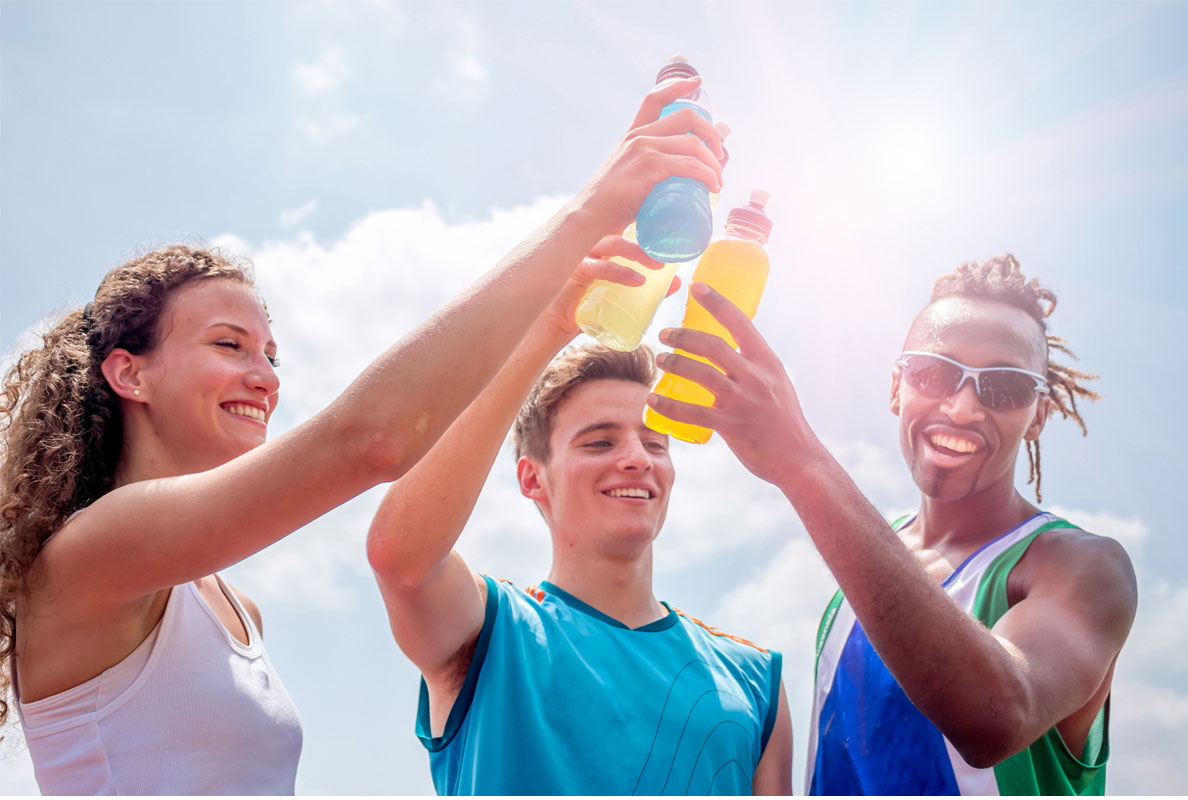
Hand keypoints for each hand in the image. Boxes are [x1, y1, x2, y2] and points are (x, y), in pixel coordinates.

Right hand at [539, 235, 679, 339]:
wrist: (556, 324)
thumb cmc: (589, 305)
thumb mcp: (624, 294)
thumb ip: (649, 288)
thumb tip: (677, 282)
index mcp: (604, 244)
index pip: (628, 225)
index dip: (648, 223)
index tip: (673, 229)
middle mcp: (593, 244)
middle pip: (623, 229)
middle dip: (648, 236)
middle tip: (669, 248)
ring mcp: (582, 254)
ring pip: (612, 243)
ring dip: (637, 252)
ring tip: (657, 265)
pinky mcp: (574, 270)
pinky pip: (599, 266)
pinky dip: (619, 272)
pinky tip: (637, 280)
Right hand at [574, 77, 726, 235]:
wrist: (589, 216)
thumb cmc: (610, 205)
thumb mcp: (628, 178)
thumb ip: (647, 173)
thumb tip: (674, 182)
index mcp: (633, 136)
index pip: (654, 100)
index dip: (677, 86)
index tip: (697, 83)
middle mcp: (639, 137)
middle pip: (686, 117)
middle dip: (711, 133)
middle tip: (719, 157)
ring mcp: (644, 149)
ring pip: (693, 143)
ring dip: (714, 162)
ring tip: (717, 182)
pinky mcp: (649, 166)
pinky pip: (690, 164)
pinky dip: (707, 174)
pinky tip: (712, 186)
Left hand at [646, 282, 815, 486]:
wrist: (798, 459)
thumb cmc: (783, 420)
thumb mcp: (777, 383)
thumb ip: (754, 366)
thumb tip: (728, 349)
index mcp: (768, 361)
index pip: (741, 322)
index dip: (717, 302)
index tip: (696, 287)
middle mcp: (757, 377)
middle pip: (714, 346)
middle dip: (684, 336)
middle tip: (664, 334)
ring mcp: (743, 401)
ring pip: (701, 374)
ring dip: (675, 364)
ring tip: (659, 360)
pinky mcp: (731, 426)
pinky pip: (693, 412)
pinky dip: (669, 405)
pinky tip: (653, 399)